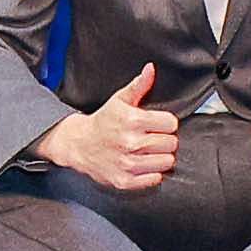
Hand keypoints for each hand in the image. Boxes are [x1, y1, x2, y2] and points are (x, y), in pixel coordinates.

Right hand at [40, 63, 179, 191]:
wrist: (79, 144)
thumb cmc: (103, 122)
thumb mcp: (119, 100)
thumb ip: (139, 85)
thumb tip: (150, 69)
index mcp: (132, 120)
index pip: (171, 123)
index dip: (167, 123)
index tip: (158, 124)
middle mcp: (131, 143)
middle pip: (171, 144)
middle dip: (165, 139)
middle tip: (152, 137)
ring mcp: (128, 164)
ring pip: (166, 162)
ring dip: (161, 157)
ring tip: (149, 151)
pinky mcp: (125, 181)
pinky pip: (155, 179)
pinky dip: (152, 173)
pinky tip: (142, 163)